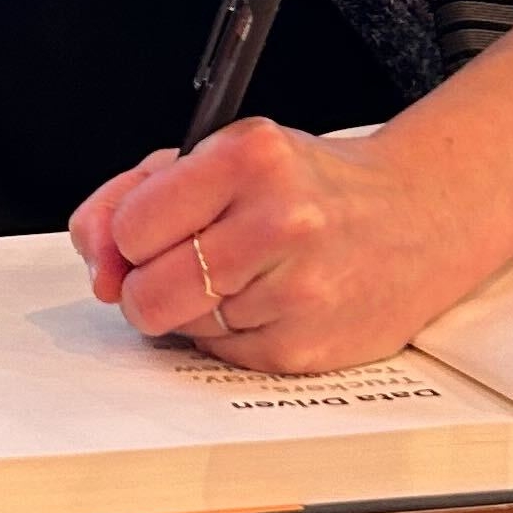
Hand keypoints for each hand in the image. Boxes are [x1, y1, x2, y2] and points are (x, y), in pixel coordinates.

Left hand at [68, 122, 470, 375]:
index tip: (149, 232)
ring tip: (243, 274)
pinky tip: (269, 301)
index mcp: (250, 156)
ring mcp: (297, 290)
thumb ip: (141, 192)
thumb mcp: (228, 155)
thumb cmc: (309, 184)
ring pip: (183, 329)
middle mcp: (278, 220)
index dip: (127, 237)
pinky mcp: (306, 347)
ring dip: (194, 310)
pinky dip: (231, 335)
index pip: (132, 226)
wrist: (419, 217)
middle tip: (184, 263)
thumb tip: (94, 254)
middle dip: (149, 284)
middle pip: (148, 293)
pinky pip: (222, 357)